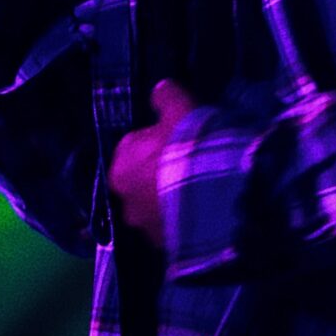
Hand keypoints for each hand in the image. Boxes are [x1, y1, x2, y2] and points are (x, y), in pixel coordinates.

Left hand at [107, 81, 198, 250]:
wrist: (214, 194)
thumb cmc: (190, 148)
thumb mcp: (180, 110)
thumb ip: (166, 97)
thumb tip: (159, 89)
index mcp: (120, 168)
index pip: (133, 148)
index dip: (157, 142)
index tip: (178, 141)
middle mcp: (125, 201)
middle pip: (143, 181)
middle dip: (161, 175)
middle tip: (190, 166)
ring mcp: (145, 228)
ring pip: (157, 207)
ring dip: (172, 201)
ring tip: (201, 192)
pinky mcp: (167, 247)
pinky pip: (175, 229)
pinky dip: (185, 221)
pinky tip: (204, 211)